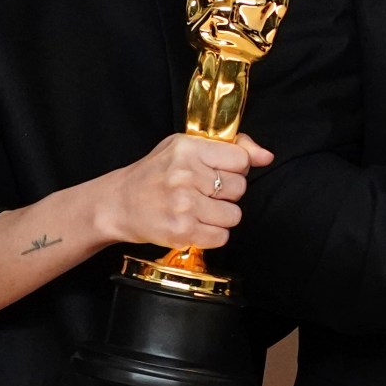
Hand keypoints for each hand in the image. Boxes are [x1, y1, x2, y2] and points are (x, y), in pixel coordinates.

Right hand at [93, 132, 272, 250]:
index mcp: (188, 148)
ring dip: (221, 216)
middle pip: (239, 188)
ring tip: (199, 209)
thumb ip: (230, 148)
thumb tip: (267, 156)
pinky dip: (212, 234)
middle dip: (227, 193)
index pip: (241, 159)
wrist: (118, 204)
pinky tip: (195, 224)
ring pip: (234, 215)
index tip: (219, 172)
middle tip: (204, 193)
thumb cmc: (155, 174)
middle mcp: (186, 175)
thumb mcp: (185, 148)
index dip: (235, 169)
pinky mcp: (182, 231)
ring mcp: (184, 205)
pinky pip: (222, 237)